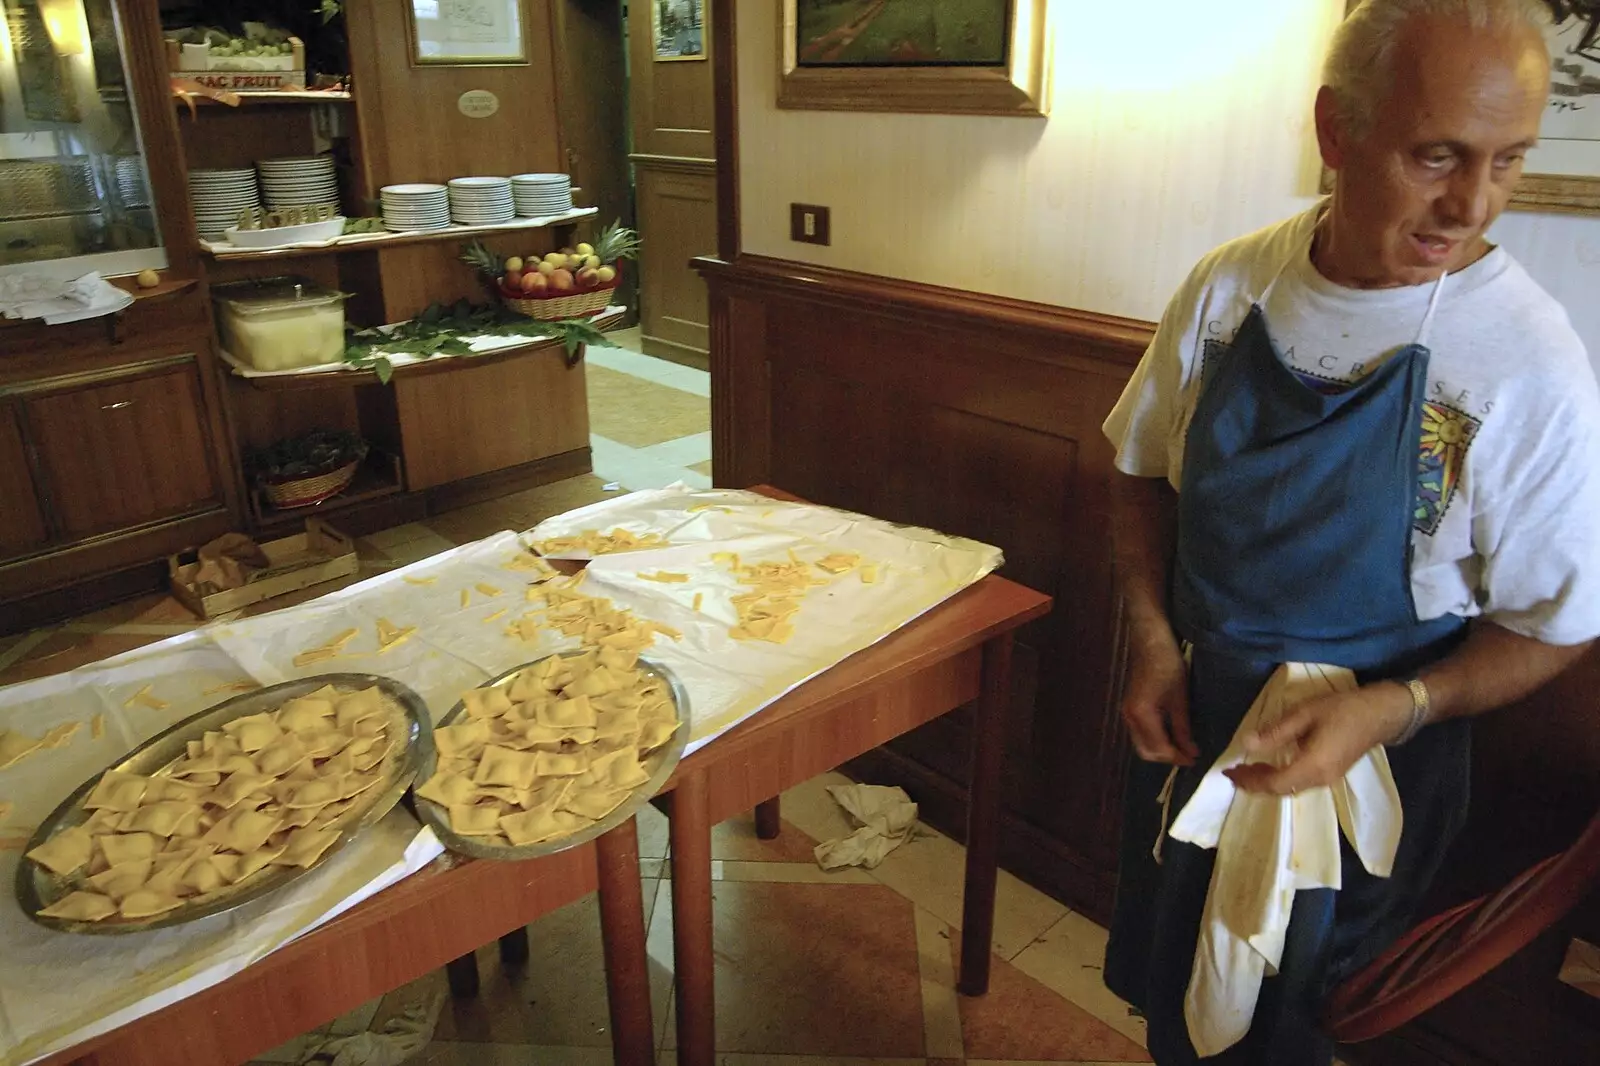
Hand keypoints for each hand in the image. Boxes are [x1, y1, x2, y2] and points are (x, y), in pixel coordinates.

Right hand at [1121, 632, 1198, 764]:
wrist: (1150, 642)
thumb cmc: (1168, 666)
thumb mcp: (1179, 699)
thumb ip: (1183, 728)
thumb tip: (1192, 751)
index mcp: (1142, 715)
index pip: (1159, 748)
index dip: (1178, 757)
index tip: (1195, 759)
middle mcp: (1129, 718)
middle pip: (1146, 751)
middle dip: (1167, 758)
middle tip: (1188, 756)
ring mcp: (1127, 713)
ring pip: (1142, 744)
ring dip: (1160, 750)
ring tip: (1182, 748)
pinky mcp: (1130, 708)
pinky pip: (1140, 733)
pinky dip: (1155, 740)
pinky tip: (1170, 735)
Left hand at [1224, 681, 1412, 793]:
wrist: (1382, 713)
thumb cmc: (1343, 709)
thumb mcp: (1305, 714)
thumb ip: (1276, 732)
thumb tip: (1247, 744)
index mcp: (1313, 766)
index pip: (1274, 783)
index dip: (1249, 780)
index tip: (1229, 772)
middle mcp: (1320, 779)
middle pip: (1281, 790)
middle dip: (1254, 784)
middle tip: (1233, 773)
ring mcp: (1328, 779)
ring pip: (1290, 789)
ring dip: (1267, 782)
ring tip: (1247, 770)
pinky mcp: (1331, 774)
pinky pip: (1299, 783)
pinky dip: (1280, 779)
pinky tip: (1270, 767)